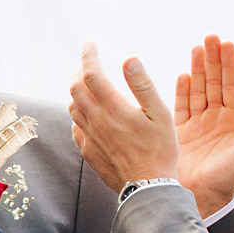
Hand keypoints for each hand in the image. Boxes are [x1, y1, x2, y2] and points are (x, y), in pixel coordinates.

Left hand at [69, 42, 179, 194]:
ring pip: (73, 107)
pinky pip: (75, 127)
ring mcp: (89, 138)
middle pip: (76, 88)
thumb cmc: (160, 150)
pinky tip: (89, 113)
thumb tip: (129, 59)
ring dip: (77, 91)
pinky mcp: (88, 151)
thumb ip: (143, 85)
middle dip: (80, 71)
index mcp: (113, 108)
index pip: (91, 74)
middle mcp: (95, 122)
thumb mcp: (160, 114)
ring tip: (88, 84)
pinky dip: (79, 113)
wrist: (147, 188)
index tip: (90, 44)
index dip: (88, 55)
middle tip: (89, 62)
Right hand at [172, 35, 233, 216]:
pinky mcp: (180, 132)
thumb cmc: (229, 177)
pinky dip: (182, 90)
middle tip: (210, 37)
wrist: (201, 196)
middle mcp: (217, 118)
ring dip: (198, 69)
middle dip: (213, 59)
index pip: (232, 85)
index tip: (226, 43)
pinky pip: (181, 106)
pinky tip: (183, 74)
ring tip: (196, 48)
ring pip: (198, 89)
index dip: (230, 64)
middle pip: (215, 82)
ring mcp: (198, 124)